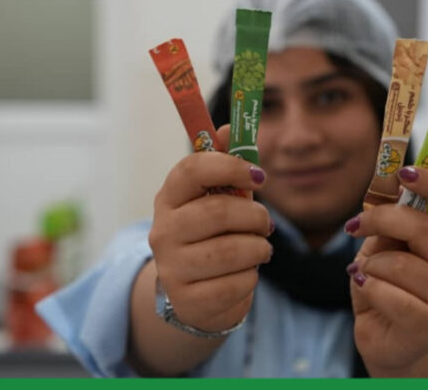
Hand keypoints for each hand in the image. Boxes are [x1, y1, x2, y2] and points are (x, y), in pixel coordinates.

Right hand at [145, 124, 271, 334]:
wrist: (197, 293)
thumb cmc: (215, 233)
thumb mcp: (222, 195)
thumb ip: (228, 162)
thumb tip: (229, 126)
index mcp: (170, 197)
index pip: (192, 169)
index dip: (231, 167)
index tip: (259, 176)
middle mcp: (163, 231)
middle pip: (219, 212)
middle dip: (255, 217)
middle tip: (265, 224)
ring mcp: (171, 268)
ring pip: (231, 250)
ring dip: (258, 248)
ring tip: (258, 248)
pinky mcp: (186, 301)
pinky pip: (236, 283)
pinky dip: (251, 277)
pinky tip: (244, 273)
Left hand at [348, 167, 427, 375]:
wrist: (388, 339)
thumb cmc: (385, 286)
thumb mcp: (383, 248)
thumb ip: (389, 224)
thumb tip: (384, 192)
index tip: (404, 172)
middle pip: (425, 228)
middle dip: (382, 220)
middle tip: (355, 226)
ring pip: (399, 265)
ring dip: (370, 267)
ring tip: (367, 275)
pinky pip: (390, 296)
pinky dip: (369, 289)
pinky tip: (368, 291)